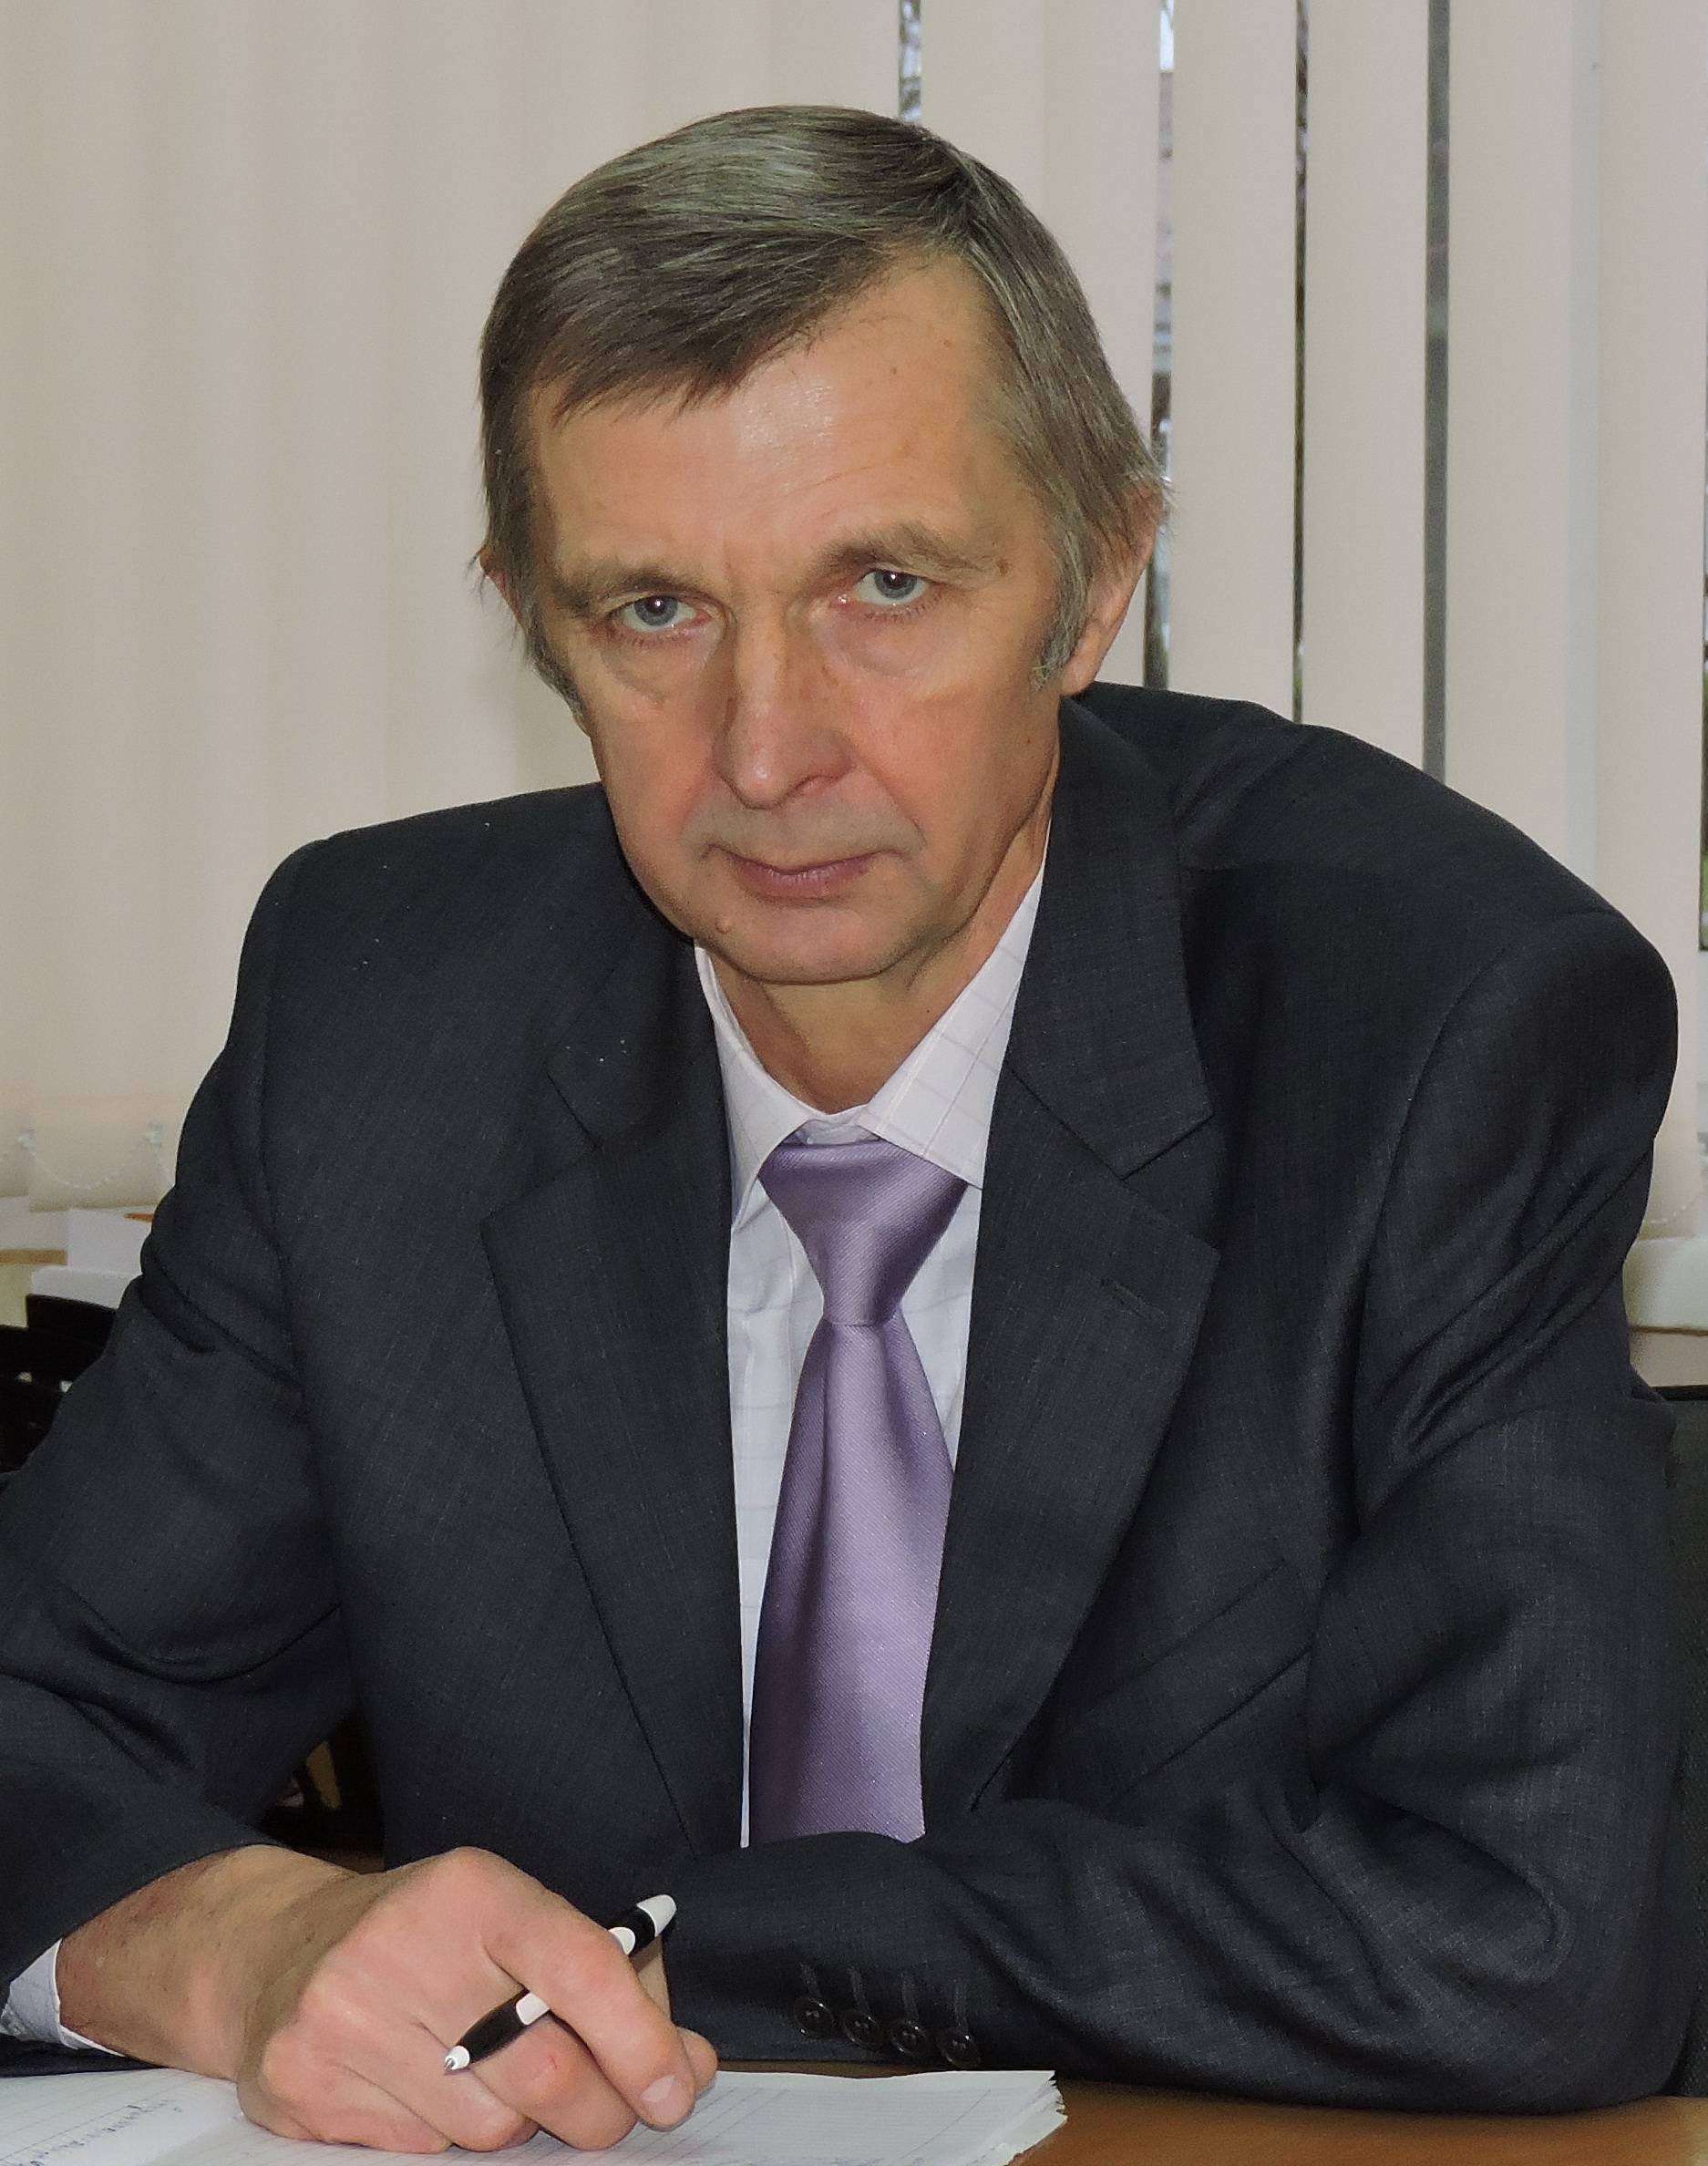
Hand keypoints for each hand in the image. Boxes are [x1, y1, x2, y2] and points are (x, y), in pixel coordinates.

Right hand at [57, 1845, 715, 2151]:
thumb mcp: (512, 1922)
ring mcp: (343, 2017)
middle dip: (598, 2110)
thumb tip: (684, 2064)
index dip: (639, 2038)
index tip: (675, 2086)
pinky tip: (425, 2092)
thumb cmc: (427, 1938)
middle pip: (543, 2070)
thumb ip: (610, 1982)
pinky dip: (445, 2138)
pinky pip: (420, 2154)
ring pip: (487, 2129)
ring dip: (515, 2125)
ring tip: (492, 2082)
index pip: (578, 1964)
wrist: (274, 1950)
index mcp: (471, 1890)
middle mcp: (401, 1945)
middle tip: (614, 2114)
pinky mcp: (302, 2083)